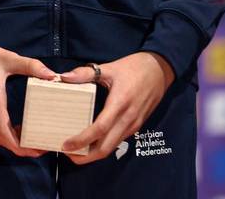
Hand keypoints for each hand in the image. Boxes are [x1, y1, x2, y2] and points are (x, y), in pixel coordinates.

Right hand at [0, 28, 57, 156]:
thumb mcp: (8, 58)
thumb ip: (31, 66)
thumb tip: (52, 75)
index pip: (6, 136)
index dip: (22, 148)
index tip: (36, 150)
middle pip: (1, 141)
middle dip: (19, 147)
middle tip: (36, 145)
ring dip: (8, 141)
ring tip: (25, 135)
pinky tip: (9, 123)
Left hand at [58, 51, 174, 164]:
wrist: (159, 70)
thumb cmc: (133, 68)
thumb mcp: (110, 68)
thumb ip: (86, 73)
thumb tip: (65, 76)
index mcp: (119, 103)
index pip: (99, 128)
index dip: (82, 140)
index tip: (66, 145)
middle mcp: (127, 118)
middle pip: (105, 147)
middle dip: (86, 156)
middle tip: (68, 154)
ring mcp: (133, 124)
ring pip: (112, 146)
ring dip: (95, 153)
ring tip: (77, 150)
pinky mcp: (137, 125)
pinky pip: (119, 140)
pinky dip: (105, 145)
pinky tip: (94, 141)